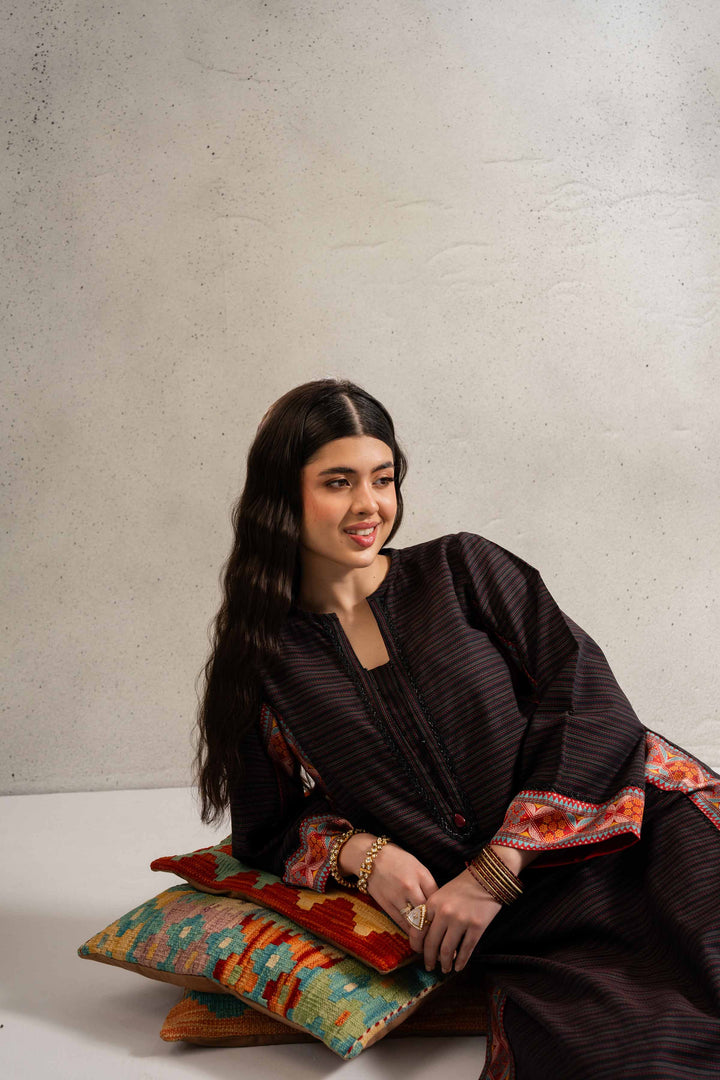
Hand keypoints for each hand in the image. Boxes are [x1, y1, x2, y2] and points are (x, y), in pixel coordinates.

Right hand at [343, 837, 438, 953]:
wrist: (371, 857)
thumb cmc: (398, 860)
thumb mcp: (418, 867)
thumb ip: (429, 885)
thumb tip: (439, 906)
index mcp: (422, 875)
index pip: (437, 901)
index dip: (444, 915)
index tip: (448, 925)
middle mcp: (411, 887)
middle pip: (428, 915)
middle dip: (435, 930)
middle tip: (441, 942)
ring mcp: (398, 897)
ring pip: (414, 923)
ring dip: (422, 936)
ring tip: (429, 945)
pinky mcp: (386, 904)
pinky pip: (401, 923)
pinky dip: (410, 932)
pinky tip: (415, 938)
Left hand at [420, 868, 501, 972]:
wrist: (487, 877)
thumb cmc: (463, 887)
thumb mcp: (441, 894)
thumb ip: (433, 913)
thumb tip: (426, 938)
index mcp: (432, 903)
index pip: (419, 930)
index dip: (417, 946)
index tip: (418, 953)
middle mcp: (444, 912)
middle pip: (432, 943)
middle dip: (429, 959)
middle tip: (429, 967)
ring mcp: (461, 920)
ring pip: (447, 950)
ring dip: (445, 963)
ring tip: (445, 969)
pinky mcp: (476, 926)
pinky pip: (466, 949)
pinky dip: (461, 961)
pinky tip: (458, 967)